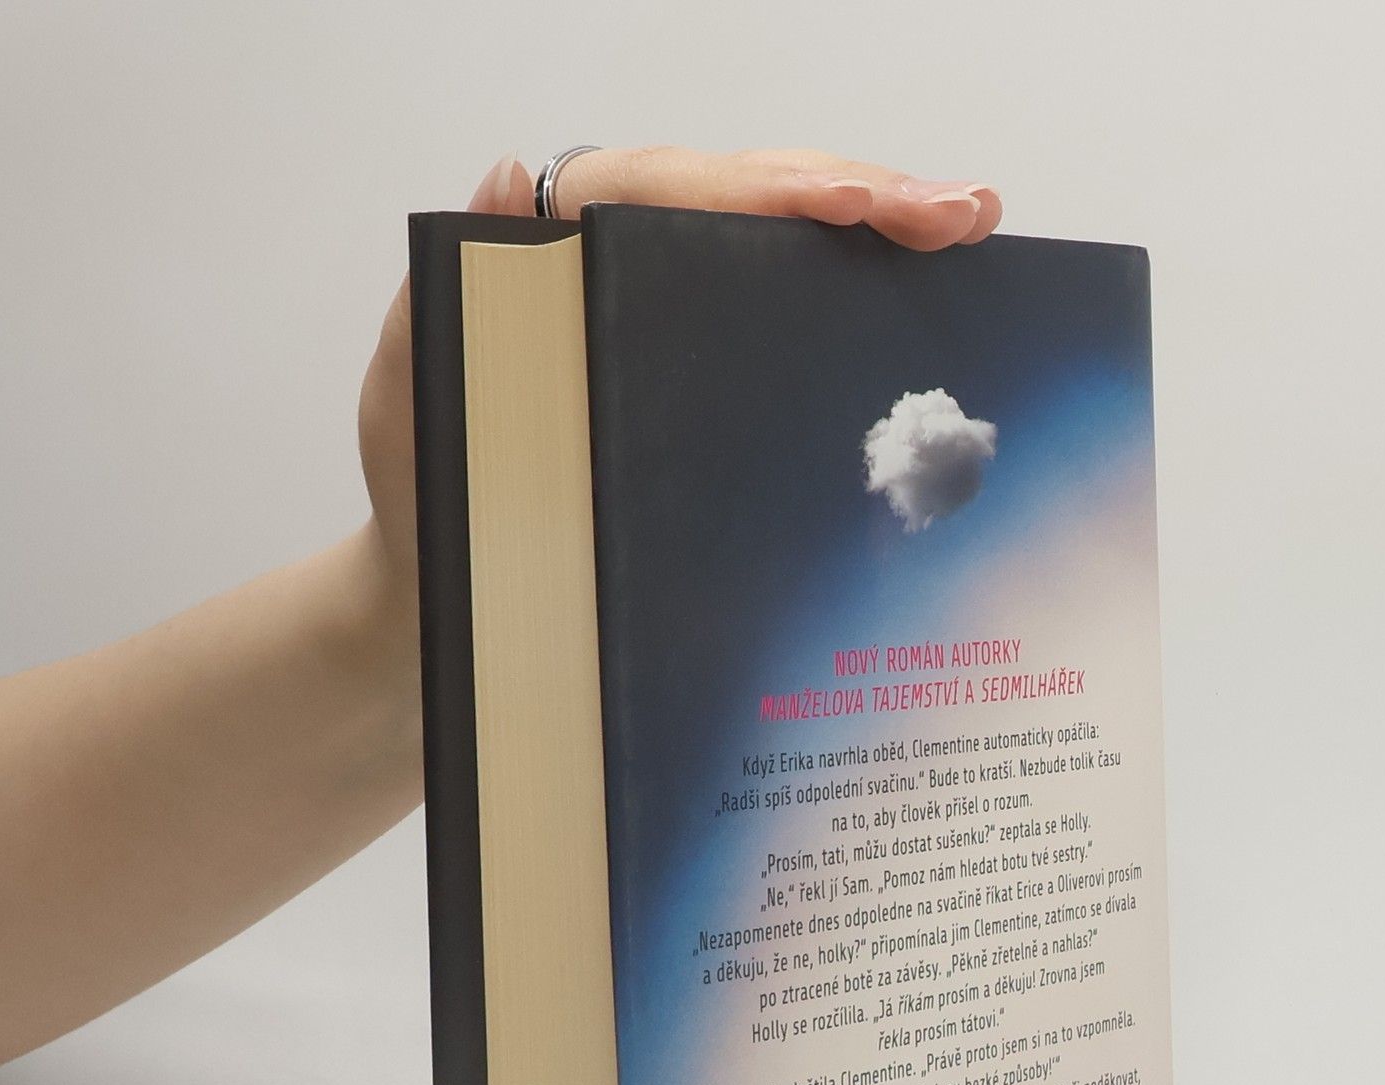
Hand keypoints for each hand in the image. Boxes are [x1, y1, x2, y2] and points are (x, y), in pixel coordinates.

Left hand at [356, 146, 1003, 611]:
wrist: (453, 607)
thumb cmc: (430, 510)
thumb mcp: (415, 401)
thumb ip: (444, 297)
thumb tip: (514, 176)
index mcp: (561, 256)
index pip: (678, 193)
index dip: (771, 190)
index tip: (854, 206)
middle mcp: (623, 267)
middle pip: (754, 198)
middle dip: (865, 195)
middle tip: (961, 214)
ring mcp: (672, 317)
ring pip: (786, 243)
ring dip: (883, 225)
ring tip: (969, 225)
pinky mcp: (704, 373)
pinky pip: (788, 308)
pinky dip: (862, 291)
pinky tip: (933, 285)